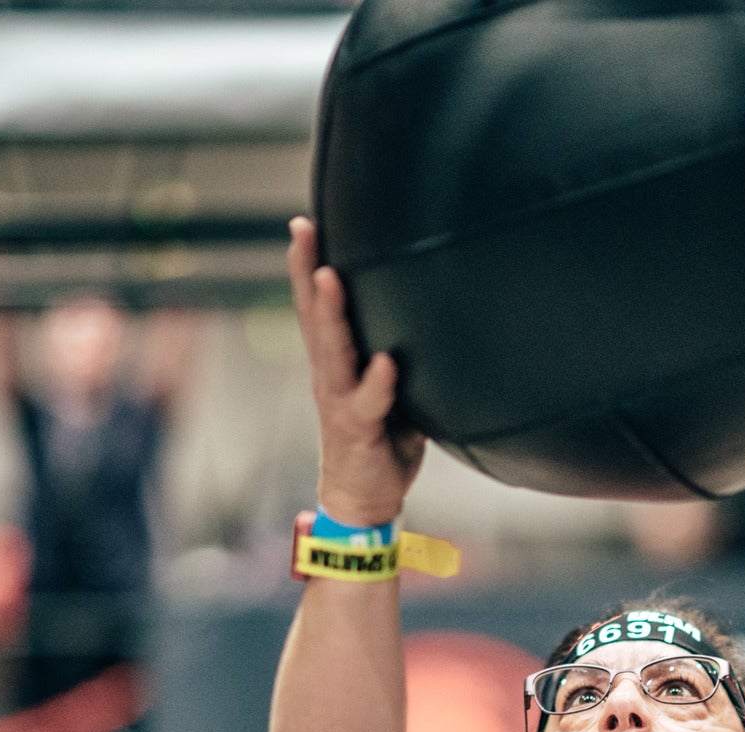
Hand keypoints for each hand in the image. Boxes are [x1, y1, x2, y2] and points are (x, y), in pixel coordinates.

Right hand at [288, 218, 424, 526]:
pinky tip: (384, 361)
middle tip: (303, 229)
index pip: (317, 304)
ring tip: (332, 276)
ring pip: (332, 351)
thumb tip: (440, 312)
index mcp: (336, 360)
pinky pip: (368, 403)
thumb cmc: (382, 436)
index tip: (306, 221)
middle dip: (307, 270)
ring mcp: (340, 401)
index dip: (309, 263)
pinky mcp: (358, 431)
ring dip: (331, 314)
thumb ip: (403, 353)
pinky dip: (377, 382)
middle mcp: (330, 374)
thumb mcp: (391, 388)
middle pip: (313, 314)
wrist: (365, 498)